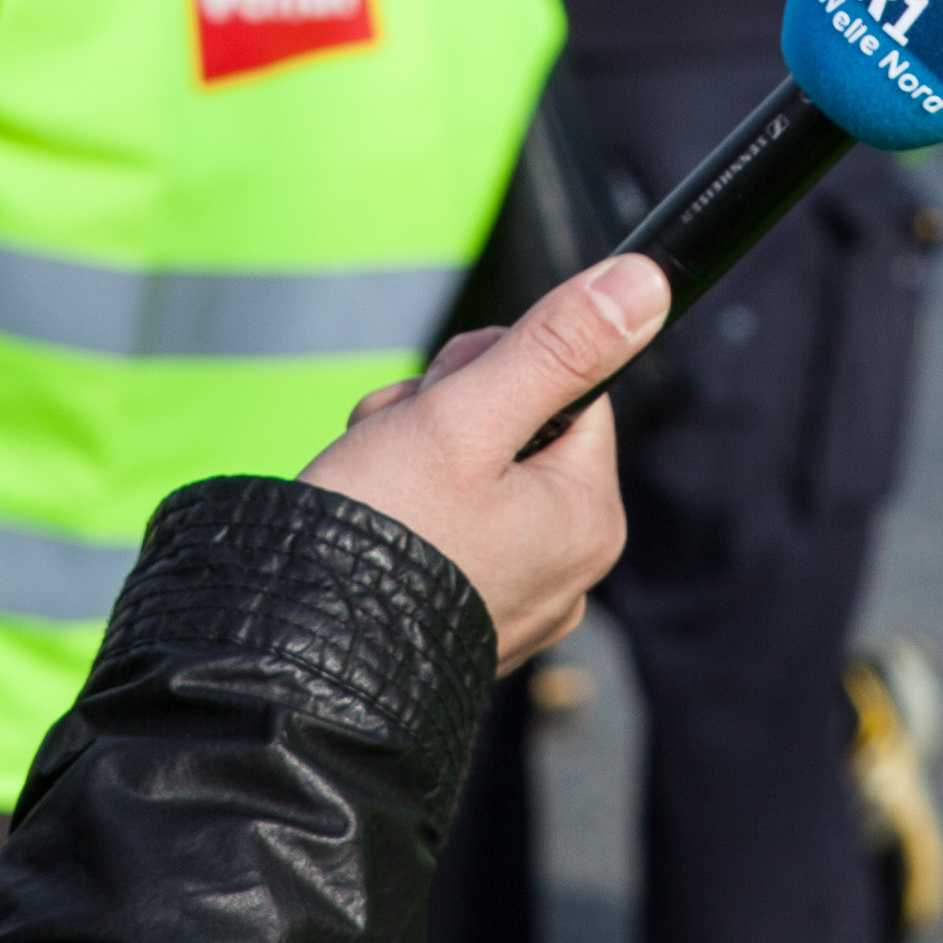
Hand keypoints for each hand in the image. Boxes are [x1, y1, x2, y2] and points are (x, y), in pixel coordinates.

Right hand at [301, 255, 660, 668]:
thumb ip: (555, 346)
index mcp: (587, 519)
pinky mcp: (464, 620)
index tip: (443, 398)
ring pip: (475, 479)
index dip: (498, 369)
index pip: (570, 389)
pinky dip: (405, 515)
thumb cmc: (381, 535)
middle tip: (396, 444)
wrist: (298, 656)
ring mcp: (516, 601)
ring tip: (371, 484)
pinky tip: (368, 524)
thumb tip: (644, 285)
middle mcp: (568, 569)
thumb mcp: (465, 418)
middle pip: (520, 432)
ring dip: (414, 456)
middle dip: (446, 417)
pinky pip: (448, 536)